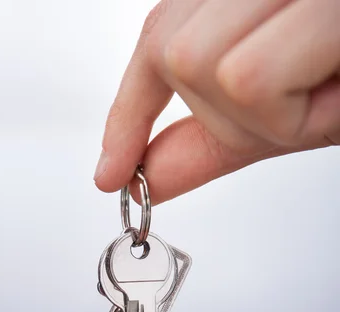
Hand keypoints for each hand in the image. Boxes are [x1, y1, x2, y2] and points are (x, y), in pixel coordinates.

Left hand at [95, 0, 339, 202]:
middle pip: (176, 57)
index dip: (128, 116)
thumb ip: (215, 140)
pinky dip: (292, 107)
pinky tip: (336, 79)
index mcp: (241, 0)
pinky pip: (249, 77)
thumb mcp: (295, 109)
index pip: (157, 47)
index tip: (112, 172)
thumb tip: (150, 177)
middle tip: (311, 92)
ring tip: (333, 80)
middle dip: (234, 109)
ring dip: (272, 109)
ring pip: (205, 69)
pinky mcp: (315, 8)